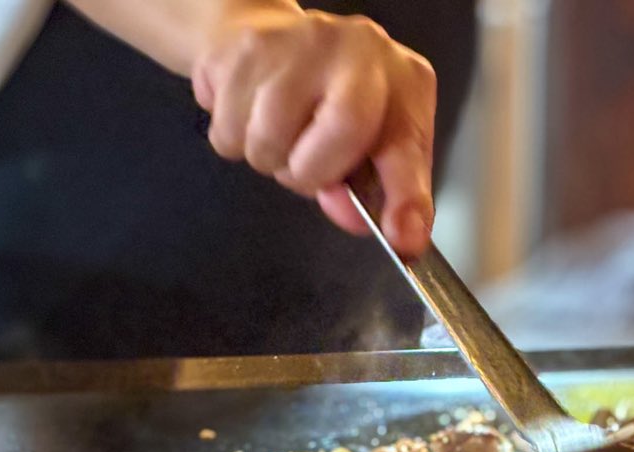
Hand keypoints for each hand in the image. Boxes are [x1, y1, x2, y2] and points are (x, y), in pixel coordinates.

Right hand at [191, 4, 436, 255]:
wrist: (263, 33)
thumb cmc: (325, 96)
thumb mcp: (368, 138)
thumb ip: (373, 188)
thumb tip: (369, 225)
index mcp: (400, 79)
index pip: (405, 144)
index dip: (405, 195)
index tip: (402, 237)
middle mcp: (357, 50)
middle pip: (336, 136)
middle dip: (309, 173)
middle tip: (304, 164)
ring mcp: (299, 44)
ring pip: (268, 141)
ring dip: (266, 158)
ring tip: (277, 131)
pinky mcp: (242, 51)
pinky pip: (227, 134)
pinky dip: (233, 140)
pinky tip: (248, 113)